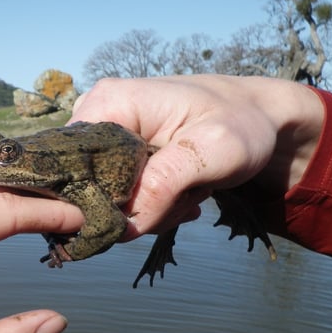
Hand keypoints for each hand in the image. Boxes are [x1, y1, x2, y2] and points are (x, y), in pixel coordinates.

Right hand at [70, 75, 323, 237]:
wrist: (256, 117)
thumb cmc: (239, 122)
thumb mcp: (212, 150)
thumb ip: (164, 186)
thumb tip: (123, 228)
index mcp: (108, 104)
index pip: (76, 168)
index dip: (105, 200)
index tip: (156, 205)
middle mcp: (95, 118)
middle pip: (90, 189)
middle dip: (137, 208)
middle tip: (185, 196)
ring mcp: (103, 139)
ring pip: (106, 200)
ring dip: (151, 210)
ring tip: (189, 190)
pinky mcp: (114, 156)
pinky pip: (118, 199)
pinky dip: (151, 207)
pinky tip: (181, 193)